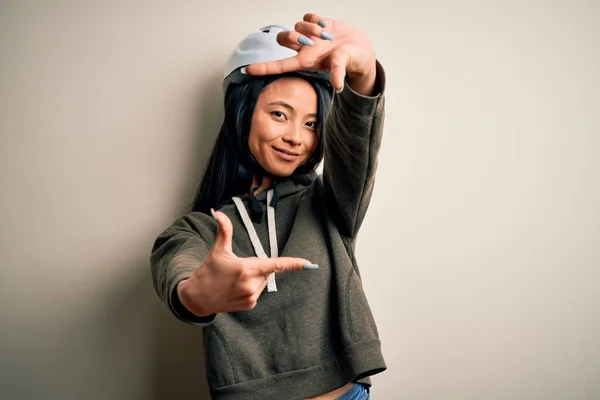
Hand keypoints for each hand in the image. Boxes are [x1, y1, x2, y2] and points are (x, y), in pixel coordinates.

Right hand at [177, 210, 314, 316]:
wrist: (197, 298)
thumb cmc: (208, 271)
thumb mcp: (218, 250)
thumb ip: (224, 230)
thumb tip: (218, 212)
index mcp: (246, 269)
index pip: (275, 264)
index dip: (294, 264)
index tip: (309, 264)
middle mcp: (251, 284)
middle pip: (267, 270)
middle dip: (257, 266)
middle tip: (238, 268)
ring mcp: (251, 297)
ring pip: (263, 281)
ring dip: (255, 278)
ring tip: (235, 279)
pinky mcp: (250, 305)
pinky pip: (258, 292)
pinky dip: (251, 288)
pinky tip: (236, 289)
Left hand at [246, 13, 376, 95]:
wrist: (361, 50)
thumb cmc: (351, 61)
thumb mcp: (345, 66)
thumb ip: (338, 72)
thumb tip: (338, 86)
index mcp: (306, 61)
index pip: (280, 65)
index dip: (263, 67)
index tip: (247, 71)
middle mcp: (304, 49)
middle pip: (283, 38)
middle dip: (293, 36)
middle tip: (311, 41)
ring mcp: (310, 36)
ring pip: (297, 25)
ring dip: (310, 28)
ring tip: (327, 35)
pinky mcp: (317, 24)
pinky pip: (307, 16)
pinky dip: (315, 19)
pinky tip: (326, 26)